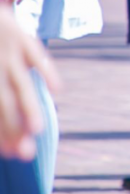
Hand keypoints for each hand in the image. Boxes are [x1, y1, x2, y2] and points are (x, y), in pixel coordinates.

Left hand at [0, 5, 61, 160]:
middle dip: (13, 130)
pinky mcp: (23, 37)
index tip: (11, 154)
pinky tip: (58, 91)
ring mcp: (8, 52)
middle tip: (25, 155)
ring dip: (30, 108)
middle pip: (3, 102)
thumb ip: (3, 94)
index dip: (1, 133)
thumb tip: (6, 135)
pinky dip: (48, 72)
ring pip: (19, 84)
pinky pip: (38, 55)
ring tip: (38, 131)